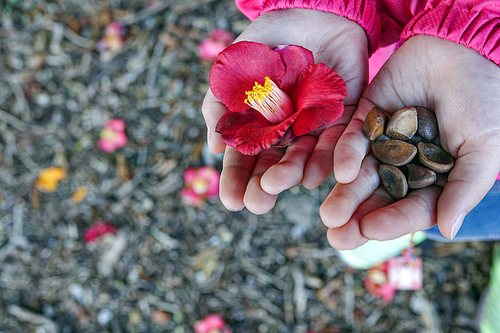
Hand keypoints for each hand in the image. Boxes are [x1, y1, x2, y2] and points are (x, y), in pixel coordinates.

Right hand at [202, 8, 368, 212]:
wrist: (309, 12)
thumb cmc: (264, 43)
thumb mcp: (233, 71)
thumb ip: (219, 106)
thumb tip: (214, 148)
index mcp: (256, 125)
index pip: (244, 159)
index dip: (237, 180)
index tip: (231, 201)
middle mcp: (284, 132)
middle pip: (273, 165)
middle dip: (264, 186)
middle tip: (256, 203)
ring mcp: (311, 126)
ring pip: (303, 157)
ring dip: (291, 173)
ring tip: (279, 184)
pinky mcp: (341, 116)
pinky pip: (335, 142)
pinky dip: (326, 158)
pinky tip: (312, 174)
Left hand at [322, 35, 499, 248]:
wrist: (467, 49)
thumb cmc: (485, 100)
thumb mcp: (481, 148)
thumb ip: (463, 189)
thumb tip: (447, 231)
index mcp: (435, 177)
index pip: (412, 206)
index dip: (392, 221)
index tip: (370, 231)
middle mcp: (406, 163)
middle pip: (380, 195)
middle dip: (358, 215)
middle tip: (336, 236)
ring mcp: (385, 140)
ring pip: (361, 172)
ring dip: (344, 193)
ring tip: (328, 214)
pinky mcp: (368, 116)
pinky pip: (354, 137)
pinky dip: (346, 153)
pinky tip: (341, 171)